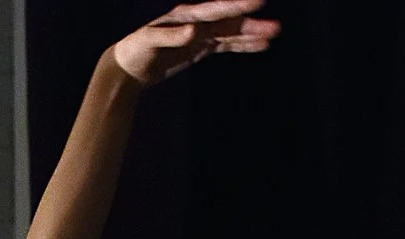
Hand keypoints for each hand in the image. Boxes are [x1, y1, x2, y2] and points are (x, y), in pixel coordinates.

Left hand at [110, 2, 279, 89]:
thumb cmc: (135, 49)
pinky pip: (226, 45)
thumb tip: (194, 32)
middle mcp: (196, 21)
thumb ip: (171, 37)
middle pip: (229, 21)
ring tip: (274, 34)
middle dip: (252, 23)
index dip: (237, 6)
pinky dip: (242, 45)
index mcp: (185, 16)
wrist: (129, 66)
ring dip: (252, 34)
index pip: (216, 10)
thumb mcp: (149, 41)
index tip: (257, 2)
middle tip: (275, 27)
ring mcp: (200, 34)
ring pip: (231, 32)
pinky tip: (259, 45)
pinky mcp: (201, 47)